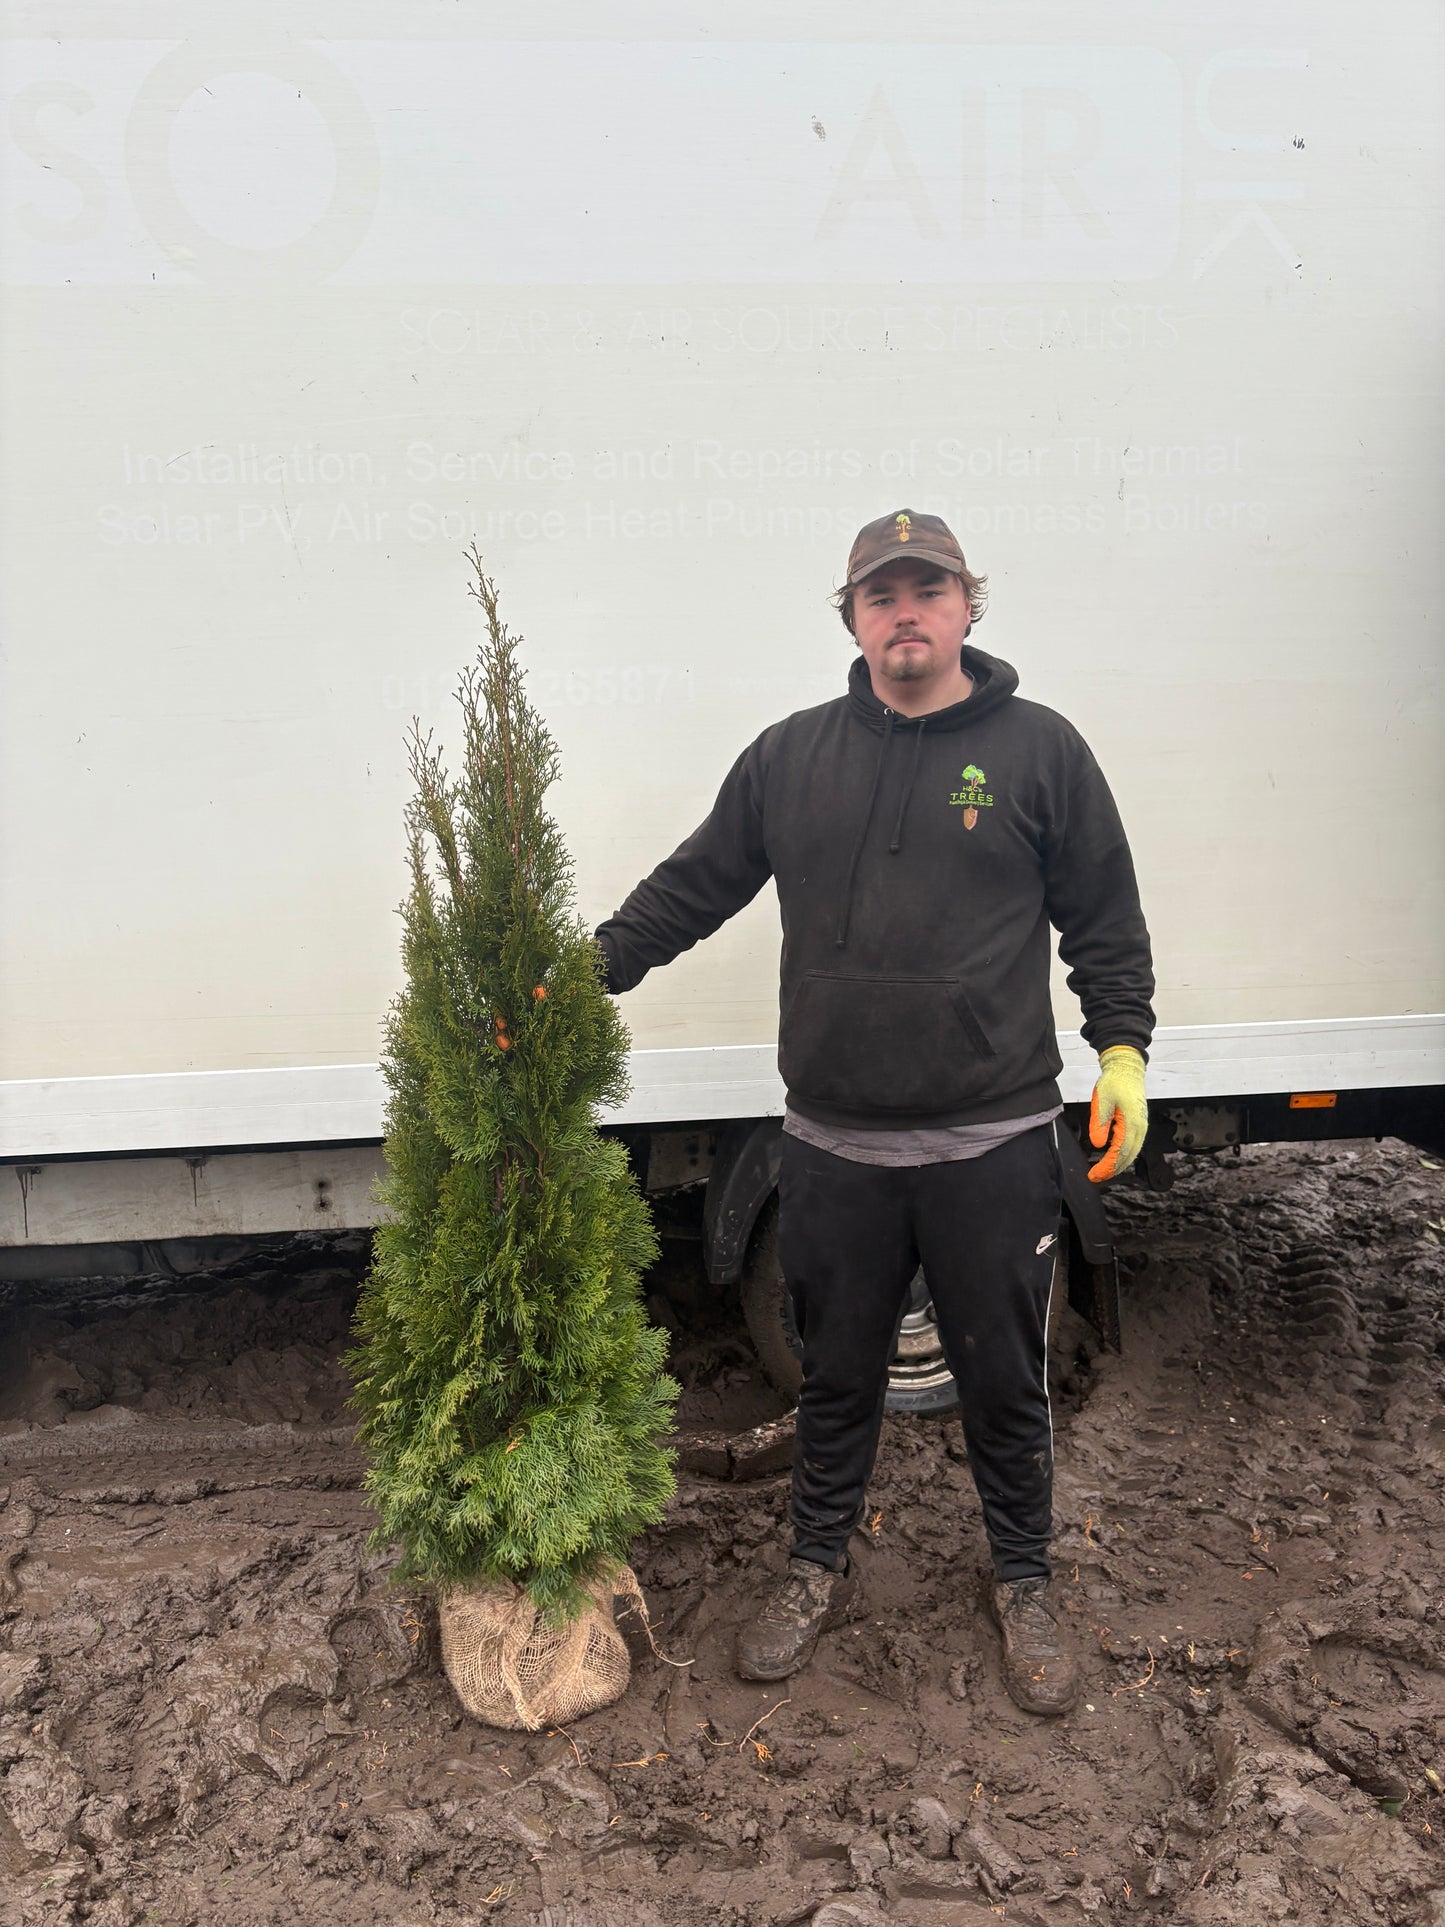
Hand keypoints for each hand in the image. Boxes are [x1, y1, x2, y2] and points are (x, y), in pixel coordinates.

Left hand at [1087, 1046, 1146, 1182]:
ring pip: (1132, 1152)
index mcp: (1132, 1122)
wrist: (1127, 1068)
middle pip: (1128, 1156)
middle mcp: (1141, 1127)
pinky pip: (1133, 1145)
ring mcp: (1142, 1126)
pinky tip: (1113, 1159)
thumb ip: (1100, 1123)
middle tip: (1095, 1177)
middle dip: (1113, 1169)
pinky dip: (1123, 1155)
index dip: (1107, 1166)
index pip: (1120, 1152)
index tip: (1094, 1174)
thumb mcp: (1102, 1100)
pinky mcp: (1139, 1124)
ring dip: (1119, 1164)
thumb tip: (1099, 1144)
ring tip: (1103, 1172)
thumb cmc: (1115, 1081)